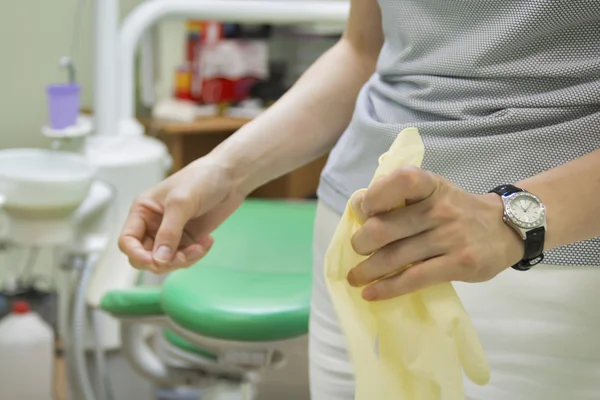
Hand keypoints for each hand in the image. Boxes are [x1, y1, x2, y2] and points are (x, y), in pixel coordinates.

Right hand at [118, 156, 243, 273]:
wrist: (230, 177)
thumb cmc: (202, 179)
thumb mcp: (181, 203)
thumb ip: (169, 232)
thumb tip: (159, 260)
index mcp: (143, 211)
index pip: (127, 240)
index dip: (136, 254)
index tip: (154, 261)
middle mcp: (153, 224)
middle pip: (144, 256)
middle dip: (163, 262)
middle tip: (183, 257)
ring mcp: (171, 234)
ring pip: (165, 262)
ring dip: (183, 260)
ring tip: (200, 247)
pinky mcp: (188, 239)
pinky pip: (184, 259)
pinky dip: (195, 256)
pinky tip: (207, 241)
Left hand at [347, 166, 523, 300]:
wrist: (506, 228)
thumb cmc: (457, 210)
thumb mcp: (434, 192)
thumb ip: (400, 197)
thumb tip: (358, 208)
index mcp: (431, 185)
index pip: (400, 181)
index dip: (374, 197)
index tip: (364, 211)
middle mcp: (441, 209)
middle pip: (385, 228)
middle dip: (361, 243)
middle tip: (358, 250)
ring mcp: (451, 237)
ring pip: (395, 257)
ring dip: (367, 270)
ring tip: (355, 277)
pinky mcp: (459, 264)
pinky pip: (414, 279)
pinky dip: (387, 288)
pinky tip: (371, 293)